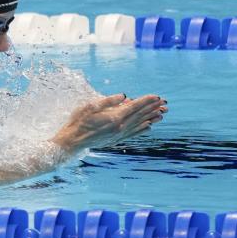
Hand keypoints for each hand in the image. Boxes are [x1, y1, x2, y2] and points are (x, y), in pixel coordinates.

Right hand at [52, 93, 167, 153]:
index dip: (146, 101)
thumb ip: (108, 101)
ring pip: (139, 125)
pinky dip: (142, 129)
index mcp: (115, 117)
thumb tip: (124, 96)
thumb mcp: (90, 106)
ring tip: (162, 114)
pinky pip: (133, 133)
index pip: (134, 107)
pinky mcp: (116, 139)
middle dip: (152, 108)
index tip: (156, 96)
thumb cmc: (78, 121)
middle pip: (139, 115)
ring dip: (151, 118)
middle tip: (164, 103)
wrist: (72, 141)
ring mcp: (119, 134)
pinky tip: (148, 127)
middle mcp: (120, 127)